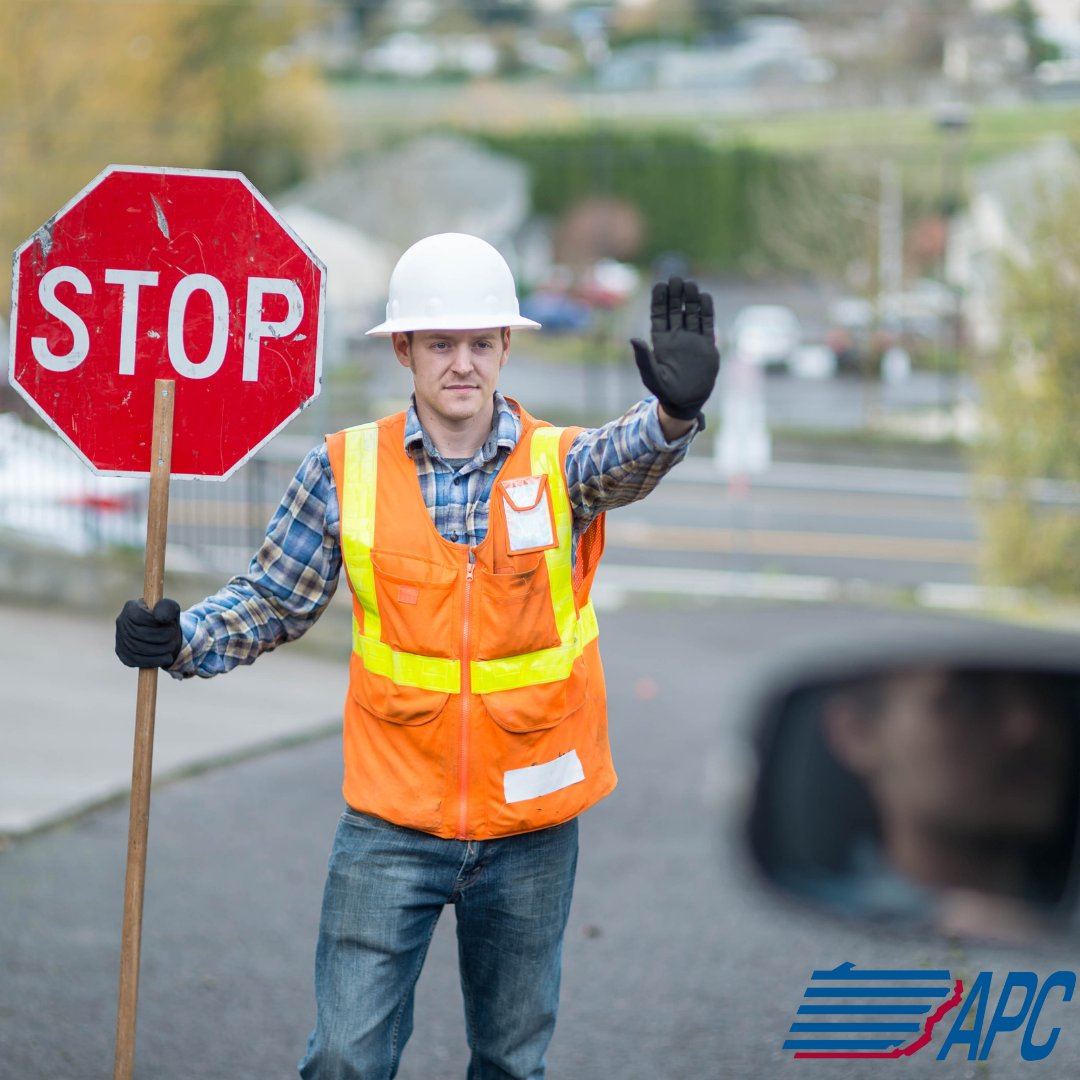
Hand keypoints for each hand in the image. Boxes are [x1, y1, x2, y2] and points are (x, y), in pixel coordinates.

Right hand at [115, 598, 182, 668]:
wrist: (162, 634)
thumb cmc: (166, 619)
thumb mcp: (171, 610)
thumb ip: (167, 608)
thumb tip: (160, 617)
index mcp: (131, 607)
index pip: (140, 617)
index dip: (158, 624)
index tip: (171, 626)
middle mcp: (121, 622)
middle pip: (138, 634)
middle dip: (161, 638)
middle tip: (173, 638)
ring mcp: (119, 639)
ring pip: (137, 648)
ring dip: (160, 650)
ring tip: (171, 646)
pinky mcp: (122, 654)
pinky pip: (136, 661)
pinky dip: (154, 661)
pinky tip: (166, 658)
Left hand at [631, 277, 718, 421]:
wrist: (686, 402)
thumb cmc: (665, 391)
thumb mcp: (651, 375)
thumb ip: (643, 357)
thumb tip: (634, 339)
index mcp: (660, 341)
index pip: (659, 315)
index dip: (659, 301)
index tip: (660, 285)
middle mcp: (676, 337)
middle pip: (675, 310)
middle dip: (675, 295)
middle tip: (676, 279)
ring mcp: (692, 340)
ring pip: (691, 313)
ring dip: (690, 299)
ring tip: (690, 284)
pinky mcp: (707, 345)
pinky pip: (706, 324)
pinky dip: (706, 311)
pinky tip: (705, 297)